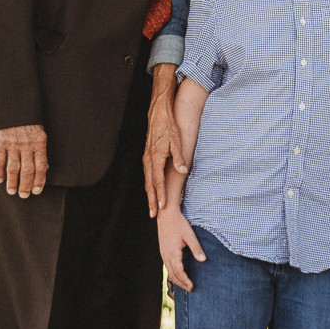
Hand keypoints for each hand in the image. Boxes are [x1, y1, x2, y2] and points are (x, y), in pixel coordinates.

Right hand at [0, 124, 47, 197]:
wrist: (13, 106)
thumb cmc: (28, 122)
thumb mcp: (39, 133)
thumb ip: (40, 150)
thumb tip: (44, 169)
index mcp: (39, 142)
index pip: (41, 166)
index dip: (39, 181)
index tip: (36, 191)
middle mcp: (26, 144)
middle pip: (27, 171)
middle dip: (26, 186)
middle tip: (24, 195)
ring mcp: (13, 143)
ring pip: (13, 169)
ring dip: (12, 182)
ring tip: (12, 191)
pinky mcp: (0, 142)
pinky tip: (0, 179)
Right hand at [143, 82, 186, 215]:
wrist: (158, 114)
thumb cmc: (169, 126)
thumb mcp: (177, 141)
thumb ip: (179, 157)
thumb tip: (183, 171)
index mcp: (155, 158)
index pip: (158, 181)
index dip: (160, 195)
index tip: (161, 207)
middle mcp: (148, 160)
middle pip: (149, 185)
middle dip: (151, 200)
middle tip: (153, 215)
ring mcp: (146, 158)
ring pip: (147, 181)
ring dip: (149, 195)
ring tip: (152, 207)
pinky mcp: (147, 156)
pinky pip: (147, 174)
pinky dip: (149, 185)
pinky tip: (152, 191)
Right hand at [159, 209, 204, 291]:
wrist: (166, 215)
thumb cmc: (178, 223)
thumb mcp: (189, 235)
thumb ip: (196, 248)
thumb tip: (203, 260)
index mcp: (173, 252)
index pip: (179, 271)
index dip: (185, 280)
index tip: (192, 286)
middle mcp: (166, 255)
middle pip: (173, 274)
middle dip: (181, 283)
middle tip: (190, 289)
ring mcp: (163, 254)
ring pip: (169, 271)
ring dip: (177, 279)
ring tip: (185, 285)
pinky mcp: (163, 251)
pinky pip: (167, 266)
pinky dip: (173, 273)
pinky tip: (178, 274)